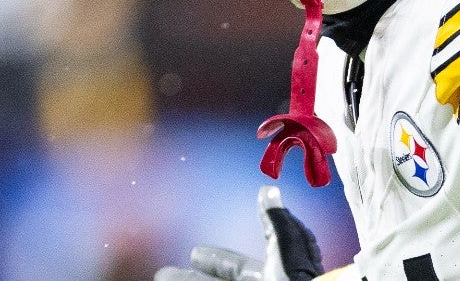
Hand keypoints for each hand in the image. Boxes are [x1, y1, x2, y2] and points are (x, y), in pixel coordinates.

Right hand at [155, 186, 322, 280]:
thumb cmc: (296, 279)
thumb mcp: (287, 248)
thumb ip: (276, 222)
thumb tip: (268, 189)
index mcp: (275, 273)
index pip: (240, 266)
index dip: (217, 259)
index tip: (195, 253)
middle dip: (190, 277)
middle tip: (165, 273)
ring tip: (160, 278)